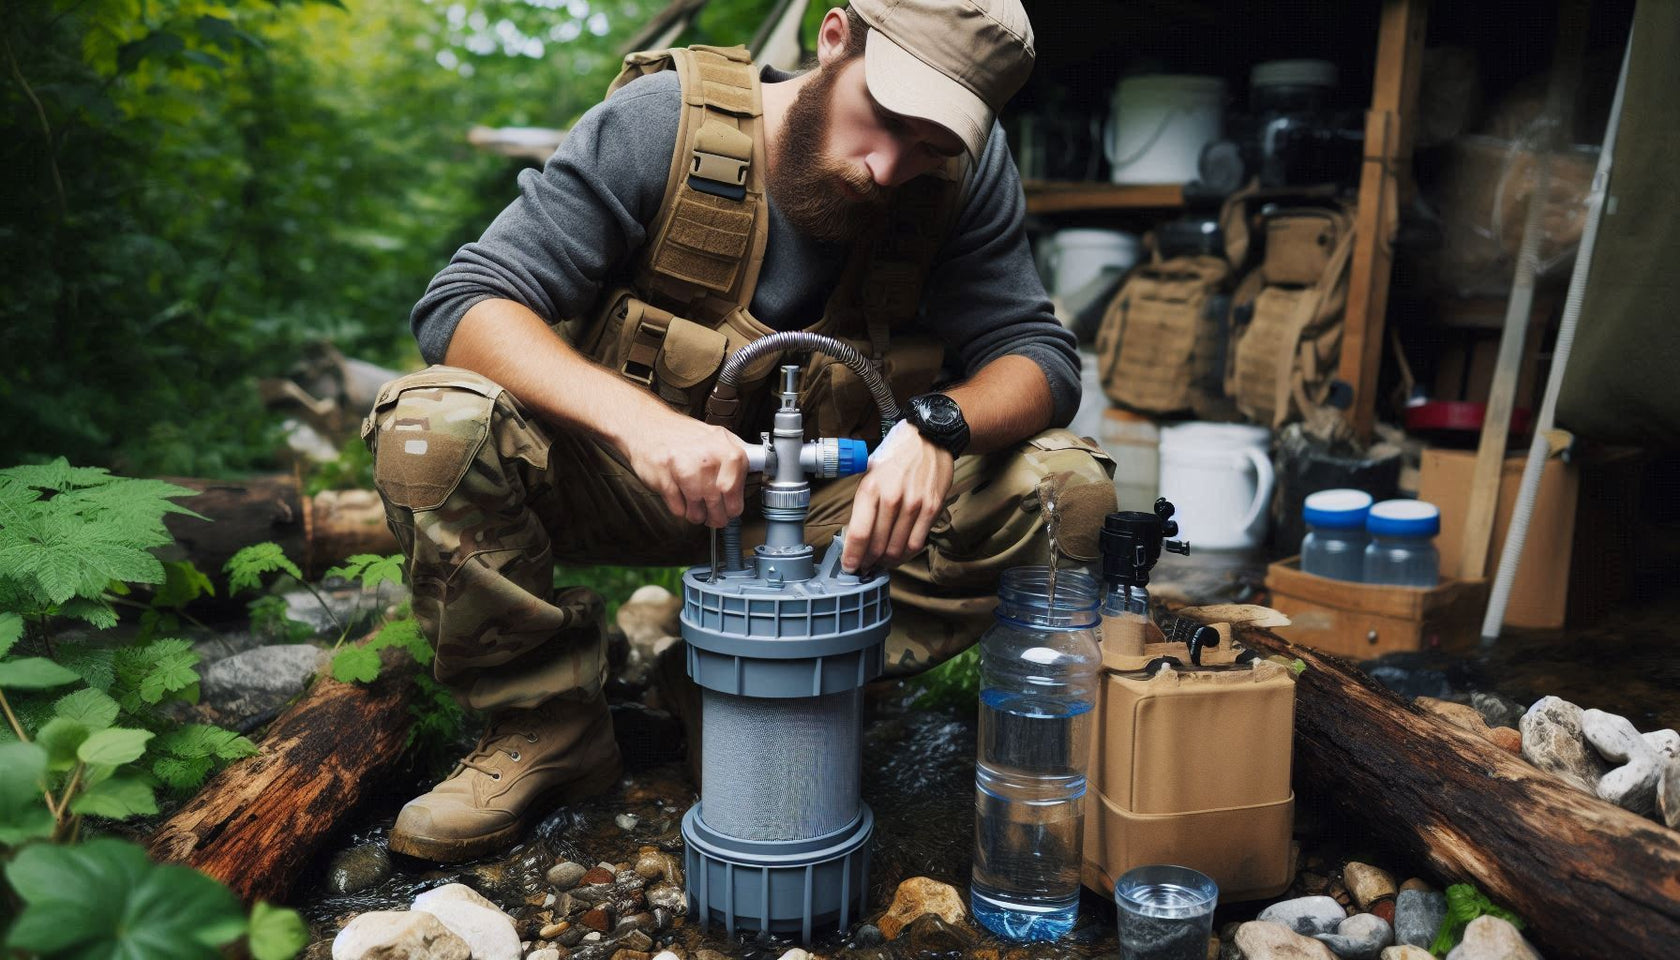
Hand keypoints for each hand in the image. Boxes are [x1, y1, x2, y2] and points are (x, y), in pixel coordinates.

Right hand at [621, 410, 750, 527]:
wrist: (647, 425)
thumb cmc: (683, 434)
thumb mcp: (717, 438)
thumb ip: (734, 459)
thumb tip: (750, 480)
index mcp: (726, 450)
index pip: (735, 492)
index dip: (732, 508)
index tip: (730, 511)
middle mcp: (708, 460)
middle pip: (717, 505)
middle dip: (715, 518)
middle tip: (713, 518)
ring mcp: (685, 469)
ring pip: (697, 511)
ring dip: (696, 515)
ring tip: (694, 505)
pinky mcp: (664, 479)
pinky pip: (678, 509)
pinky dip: (680, 509)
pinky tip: (679, 495)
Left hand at [841, 420, 952, 571]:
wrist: (928, 439)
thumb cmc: (894, 458)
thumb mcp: (869, 476)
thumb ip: (863, 506)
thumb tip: (856, 537)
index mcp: (870, 488)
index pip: (859, 533)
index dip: (852, 556)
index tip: (849, 567)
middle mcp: (892, 498)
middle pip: (877, 545)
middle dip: (868, 561)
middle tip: (865, 566)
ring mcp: (914, 504)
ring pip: (897, 548)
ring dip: (887, 561)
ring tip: (881, 562)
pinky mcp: (931, 508)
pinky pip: (916, 543)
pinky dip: (905, 554)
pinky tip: (899, 554)